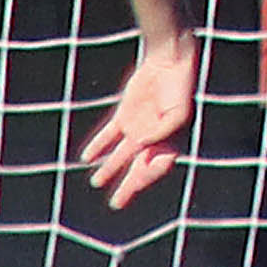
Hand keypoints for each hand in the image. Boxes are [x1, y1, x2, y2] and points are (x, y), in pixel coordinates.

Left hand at [78, 43, 201, 208]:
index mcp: (170, 141)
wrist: (168, 63)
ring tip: (95, 182)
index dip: (148, 177)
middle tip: (116, 203)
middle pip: (138, 168)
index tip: (138, 181)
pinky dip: (98, 146)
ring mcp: (137, 128)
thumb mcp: (178, 111)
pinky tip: (87, 158)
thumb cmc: (179, 87)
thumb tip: (142, 144)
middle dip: (128, 186)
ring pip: (120, 155)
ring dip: (109, 169)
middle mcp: (152, 139)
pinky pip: (108, 135)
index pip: (157, 167)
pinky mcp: (124, 116)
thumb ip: (163, 130)